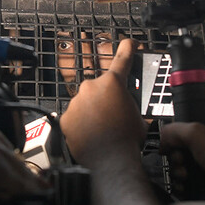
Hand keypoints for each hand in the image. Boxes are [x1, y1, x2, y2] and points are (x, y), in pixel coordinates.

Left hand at [59, 38, 146, 167]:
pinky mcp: (65, 117)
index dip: (127, 49)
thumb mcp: (139, 117)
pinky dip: (81, 124)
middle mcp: (91, 88)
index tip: (129, 43)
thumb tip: (125, 107)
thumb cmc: (126, 140)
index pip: (122, 60)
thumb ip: (129, 103)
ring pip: (86, 103)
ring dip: (93, 112)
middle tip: (115, 117)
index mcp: (113, 83)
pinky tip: (91, 135)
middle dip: (107, 99)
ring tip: (102, 131)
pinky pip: (75, 117)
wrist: (109, 162)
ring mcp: (76, 102)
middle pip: (100, 88)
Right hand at [161, 114, 204, 204]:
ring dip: (178, 168)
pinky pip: (188, 176)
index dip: (181, 123)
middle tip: (180, 159)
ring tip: (184, 174)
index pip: (195, 114)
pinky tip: (184, 184)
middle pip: (184, 141)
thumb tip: (162, 140)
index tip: (172, 134)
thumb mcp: (196, 134)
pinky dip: (183, 181)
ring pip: (184, 160)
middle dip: (176, 153)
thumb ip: (174, 130)